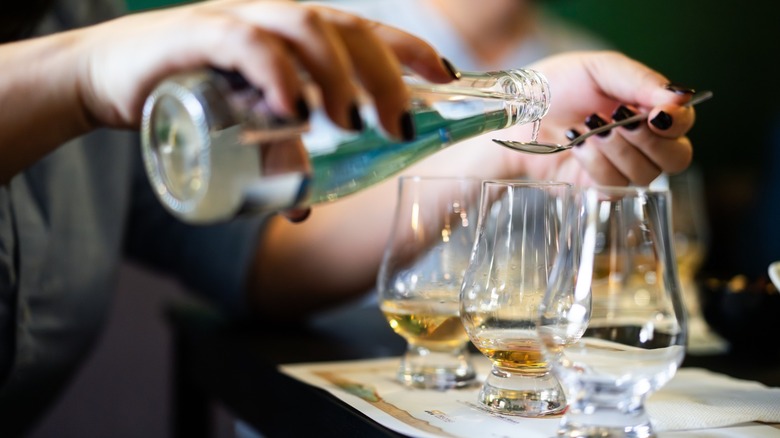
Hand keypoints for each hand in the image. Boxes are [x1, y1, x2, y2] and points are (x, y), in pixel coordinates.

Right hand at [73, 0, 454, 138]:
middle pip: (346, 30)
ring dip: (338, 75)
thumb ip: (276, 159)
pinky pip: (246, 43)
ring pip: (305, 29)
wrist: (104, 78)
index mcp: (293, 38)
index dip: (409, 50)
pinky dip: (276, 72)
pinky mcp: (196, 35)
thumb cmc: (182, 97)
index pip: (365, 33)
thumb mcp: (243, 129)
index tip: (447, 78)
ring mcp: (237, 22)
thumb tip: (303, 209)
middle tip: (401, 125)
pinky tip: (295, 108)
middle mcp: (274, 21)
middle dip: (385, 73)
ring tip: (354, 121)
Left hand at [509, 50, 695, 185]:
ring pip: (644, 174)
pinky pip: (613, 187)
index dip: (675, 122)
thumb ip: (640, 80)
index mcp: (648, 109)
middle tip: (617, 119)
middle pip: (676, 158)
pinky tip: (576, 145)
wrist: (517, 113)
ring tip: (586, 127)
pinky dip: (594, 163)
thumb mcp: (599, 70)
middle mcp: (643, 143)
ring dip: (614, 149)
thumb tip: (682, 96)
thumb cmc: (557, 87)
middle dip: (646, 140)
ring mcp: (621, 169)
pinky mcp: (597, 188)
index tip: (656, 113)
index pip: (684, 123)